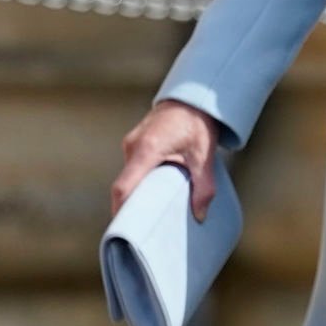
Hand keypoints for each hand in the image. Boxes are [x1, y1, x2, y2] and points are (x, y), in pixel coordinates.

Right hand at [113, 100, 222, 220]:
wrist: (193, 97)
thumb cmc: (198, 123)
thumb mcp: (205, 156)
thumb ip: (204, 187)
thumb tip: (200, 215)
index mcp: (148, 149)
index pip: (124, 186)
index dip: (121, 210)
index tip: (124, 228)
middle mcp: (134, 146)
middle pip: (124, 185)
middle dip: (130, 207)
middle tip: (141, 228)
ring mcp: (131, 143)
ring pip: (128, 176)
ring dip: (137, 193)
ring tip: (151, 213)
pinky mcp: (135, 143)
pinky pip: (133, 168)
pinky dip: (140, 182)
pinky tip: (154, 192)